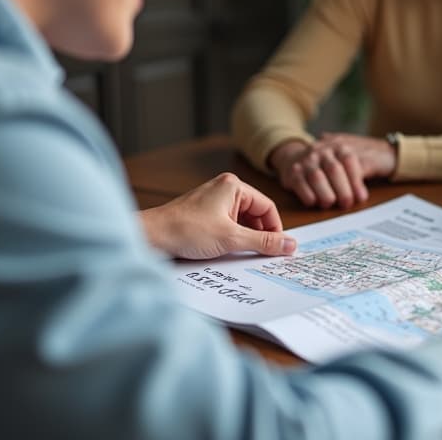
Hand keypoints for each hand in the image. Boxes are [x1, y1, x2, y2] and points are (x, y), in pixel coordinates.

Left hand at [140, 173, 296, 259]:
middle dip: (259, 234)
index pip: (267, 207)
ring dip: (245, 238)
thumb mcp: (231, 239)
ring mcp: (213, 200)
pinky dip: (232, 237)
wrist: (151, 236)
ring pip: (242, 220)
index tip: (279, 249)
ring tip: (241, 253)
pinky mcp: (204, 213)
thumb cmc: (186, 231)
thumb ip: (264, 242)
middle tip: (262, 254)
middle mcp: (224, 188)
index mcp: (234, 186)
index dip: (275, 230)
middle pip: (256, 213)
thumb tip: (290, 245)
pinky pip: (228, 224)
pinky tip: (227, 250)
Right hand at [268, 133, 396, 208]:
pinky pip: (300, 185)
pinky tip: (315, 202)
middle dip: (343, 190)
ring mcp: (306, 161)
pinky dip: (309, 196)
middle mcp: (321, 151)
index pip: (349, 160)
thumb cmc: (325, 166)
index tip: (361, 197)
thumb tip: (361, 196)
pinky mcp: (292, 172)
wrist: (293, 156)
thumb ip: (355, 175)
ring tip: (331, 204)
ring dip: (326, 194)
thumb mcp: (342, 163)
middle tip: (347, 204)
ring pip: (317, 177)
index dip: (356, 180)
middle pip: (334, 169)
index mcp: (338, 147)